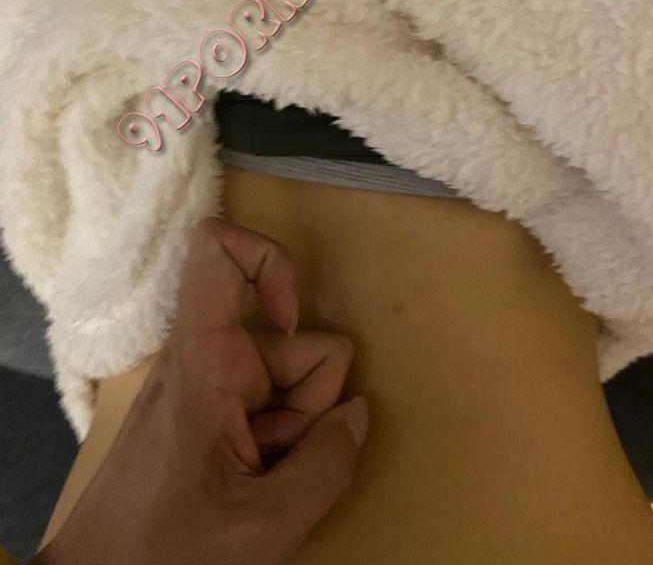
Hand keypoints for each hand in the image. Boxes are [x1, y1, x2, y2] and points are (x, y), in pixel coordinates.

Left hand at [35, 217, 367, 564]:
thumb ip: (328, 465)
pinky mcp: (217, 403)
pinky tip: (255, 474)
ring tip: (258, 475)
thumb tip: (356, 413)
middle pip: (303, 345)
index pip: (216, 249)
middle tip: (271, 460)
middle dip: (309, 405)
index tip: (293, 319)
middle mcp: (210, 355)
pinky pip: (276, 401)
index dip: (270, 260)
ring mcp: (216, 380)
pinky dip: (280, 435)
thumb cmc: (164, 553)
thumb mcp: (264, 525)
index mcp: (205, 359)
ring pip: (296, 378)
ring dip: (295, 428)